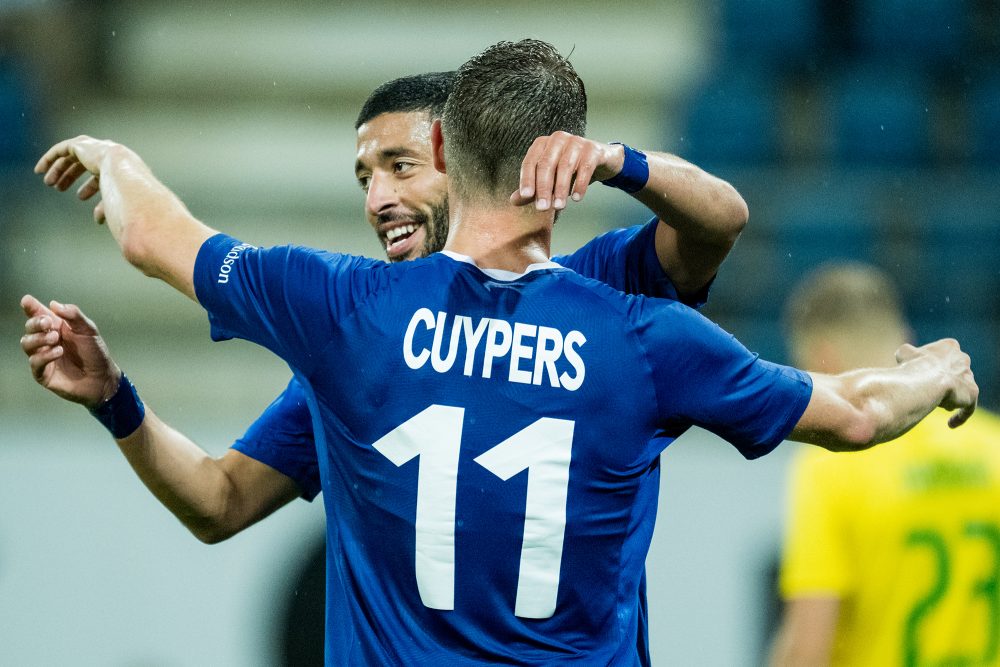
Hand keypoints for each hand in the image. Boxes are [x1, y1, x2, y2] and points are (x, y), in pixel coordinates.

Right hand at [20, 295, 120, 408]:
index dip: (31, 307)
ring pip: (27, 343)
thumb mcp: (88, 330)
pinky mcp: (43, 372)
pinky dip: (44, 355)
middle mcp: (46, 340)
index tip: (27, 301)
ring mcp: (43, 356)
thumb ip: (73, 315)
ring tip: (55, 339)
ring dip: (38, 338)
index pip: (39, 314)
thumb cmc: (95, 352)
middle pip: (30, 327)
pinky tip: (58, 352)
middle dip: (35, 323)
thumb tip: (54, 304)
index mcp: (56, 327)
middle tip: (47, 323)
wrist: (102, 377)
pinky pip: (35, 362)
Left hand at [34, 135, 120, 222]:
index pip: (103, 175)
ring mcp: (96, 148)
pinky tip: (40, 169)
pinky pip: (62, 149)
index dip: (90, 187)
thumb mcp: (116, 203)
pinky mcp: (81, 145)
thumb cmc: (127, 194)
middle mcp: (109, 155)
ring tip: (49, 182)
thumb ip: (106, 208)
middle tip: (59, 188)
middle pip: (85, 164)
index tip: (80, 197)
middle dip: (70, 176)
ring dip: (59, 169)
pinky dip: (50, 158)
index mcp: (121, 167)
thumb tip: (98, 219)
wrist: (125, 175)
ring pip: (72, 156)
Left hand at [510, 132, 624, 211]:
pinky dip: (580, 185)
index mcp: (542, 144)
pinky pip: (585, 168)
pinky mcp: (593, 149)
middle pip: (546, 164)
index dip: (527, 179)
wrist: (600, 161)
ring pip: (565, 167)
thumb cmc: (570, 170)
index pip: (530, 162)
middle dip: (543, 188)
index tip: (526, 196)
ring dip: (561, 189)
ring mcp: (576, 142)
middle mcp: (557, 139)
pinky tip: (577, 198)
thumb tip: (513, 201)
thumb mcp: (550, 179)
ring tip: (559, 206)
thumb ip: (533, 189)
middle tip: (542, 208)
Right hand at [896, 339, 977, 427]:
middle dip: (944, 381)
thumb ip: (909, 354)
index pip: (944, 354)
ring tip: (937, 404)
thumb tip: (906, 359)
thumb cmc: (913, 365)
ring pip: (960, 389)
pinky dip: (960, 416)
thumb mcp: (904, 353)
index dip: (932, 365)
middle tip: (930, 390)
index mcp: (949, 346)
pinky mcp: (972, 393)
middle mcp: (963, 359)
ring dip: (950, 398)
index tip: (922, 372)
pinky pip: (968, 407)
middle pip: (955, 371)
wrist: (925, 381)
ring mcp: (969, 377)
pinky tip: (951, 424)